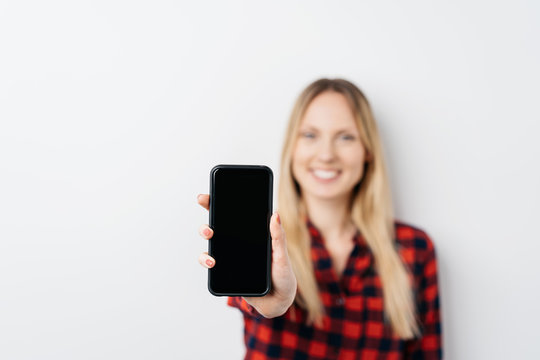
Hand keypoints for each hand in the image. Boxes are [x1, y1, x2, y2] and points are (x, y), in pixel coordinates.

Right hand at [197, 194, 296, 317]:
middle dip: (206, 221)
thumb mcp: (282, 256)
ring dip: (205, 241)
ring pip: (210, 244)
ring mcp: (229, 257)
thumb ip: (279, 237)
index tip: (207, 196)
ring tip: (211, 240)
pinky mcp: (225, 272)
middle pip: (216, 226)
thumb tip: (275, 214)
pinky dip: (206, 260)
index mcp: (251, 234)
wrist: (278, 303)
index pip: (233, 215)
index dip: (217, 203)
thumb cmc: (283, 277)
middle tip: (209, 227)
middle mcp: (237, 242)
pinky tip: (212, 262)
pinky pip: (210, 264)